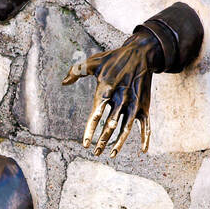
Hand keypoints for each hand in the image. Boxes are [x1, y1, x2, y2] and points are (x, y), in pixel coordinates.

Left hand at [62, 30, 160, 155]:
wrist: (141, 53)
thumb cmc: (114, 59)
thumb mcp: (94, 61)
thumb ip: (76, 71)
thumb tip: (63, 82)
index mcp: (107, 89)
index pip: (96, 114)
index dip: (90, 130)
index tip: (85, 144)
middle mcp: (121, 98)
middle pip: (111, 125)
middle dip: (103, 141)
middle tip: (95, 152)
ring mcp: (135, 103)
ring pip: (127, 128)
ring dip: (119, 143)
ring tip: (111, 154)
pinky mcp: (145, 105)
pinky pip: (146, 124)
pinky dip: (146, 137)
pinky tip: (143, 150)